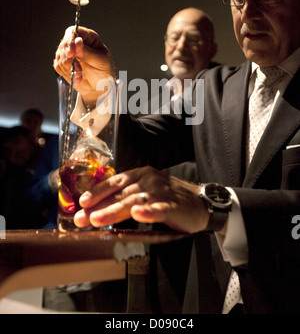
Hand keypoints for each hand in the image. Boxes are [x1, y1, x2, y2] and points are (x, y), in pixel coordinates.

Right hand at [53, 26, 114, 107]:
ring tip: (80, 76)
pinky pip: (58, 66)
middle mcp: (77, 42)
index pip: (73, 31)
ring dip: (69, 69)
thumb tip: (78, 41)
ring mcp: (69, 52)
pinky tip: (76, 78)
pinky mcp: (63, 63)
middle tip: (78, 70)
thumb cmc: (104, 72)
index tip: (71, 53)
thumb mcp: (100, 61)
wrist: (99, 87)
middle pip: (64, 44)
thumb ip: (88, 52)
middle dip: (70, 59)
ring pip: (60, 56)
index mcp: (88, 37)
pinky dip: (66, 74)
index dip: (70, 40)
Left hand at [74, 166, 209, 232]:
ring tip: (98, 219)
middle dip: (98, 206)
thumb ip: (126, 195)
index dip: (97, 191)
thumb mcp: (146, 191)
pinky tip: (138, 215)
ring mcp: (161, 192)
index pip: (115, 182)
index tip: (81, 203)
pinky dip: (148, 212)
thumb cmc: (169, 198)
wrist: (201, 202)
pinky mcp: (174, 205)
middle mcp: (149, 179)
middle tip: (81, 218)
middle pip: (120, 193)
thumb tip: (98, 208)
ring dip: (115, 210)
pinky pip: (159, 209)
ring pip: (134, 201)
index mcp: (141, 174)